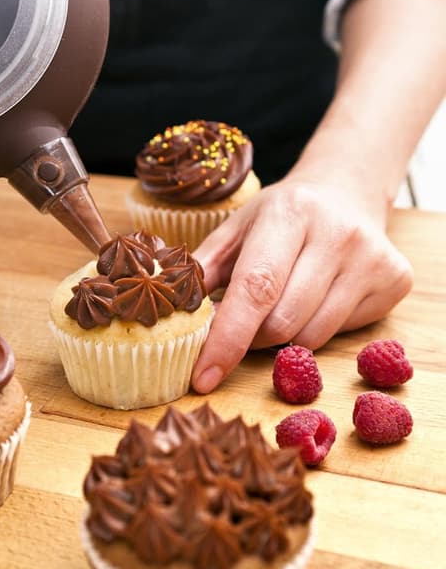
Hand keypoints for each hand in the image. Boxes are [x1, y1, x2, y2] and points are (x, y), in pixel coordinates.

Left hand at [190, 178, 412, 392]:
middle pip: (283, 322)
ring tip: (280, 306)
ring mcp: (372, 259)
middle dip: (251, 338)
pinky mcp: (394, 281)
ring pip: (311, 336)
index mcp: (290, 213)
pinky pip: (340, 334)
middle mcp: (338, 234)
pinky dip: (315, 329)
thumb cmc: (282, 217)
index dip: (227, 338)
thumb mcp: (237, 228)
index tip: (203, 376)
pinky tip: (317, 298)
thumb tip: (173, 316)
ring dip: (283, 338)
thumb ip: (204, 270)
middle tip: (242, 326)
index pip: (255, 288)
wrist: (347, 192)